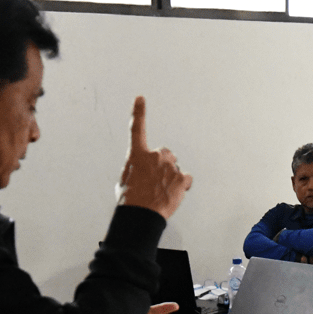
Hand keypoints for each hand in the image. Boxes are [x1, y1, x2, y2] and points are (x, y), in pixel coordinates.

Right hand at [118, 97, 192, 219]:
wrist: (141, 214)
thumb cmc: (130, 199)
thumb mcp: (126, 179)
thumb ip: (137, 167)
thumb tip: (143, 170)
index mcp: (137, 155)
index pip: (137, 129)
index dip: (138, 113)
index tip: (140, 99)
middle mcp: (155, 156)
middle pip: (166, 154)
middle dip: (163, 164)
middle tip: (156, 181)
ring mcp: (170, 166)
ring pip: (175, 168)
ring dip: (171, 177)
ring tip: (161, 191)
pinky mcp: (182, 177)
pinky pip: (186, 179)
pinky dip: (182, 185)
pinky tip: (173, 194)